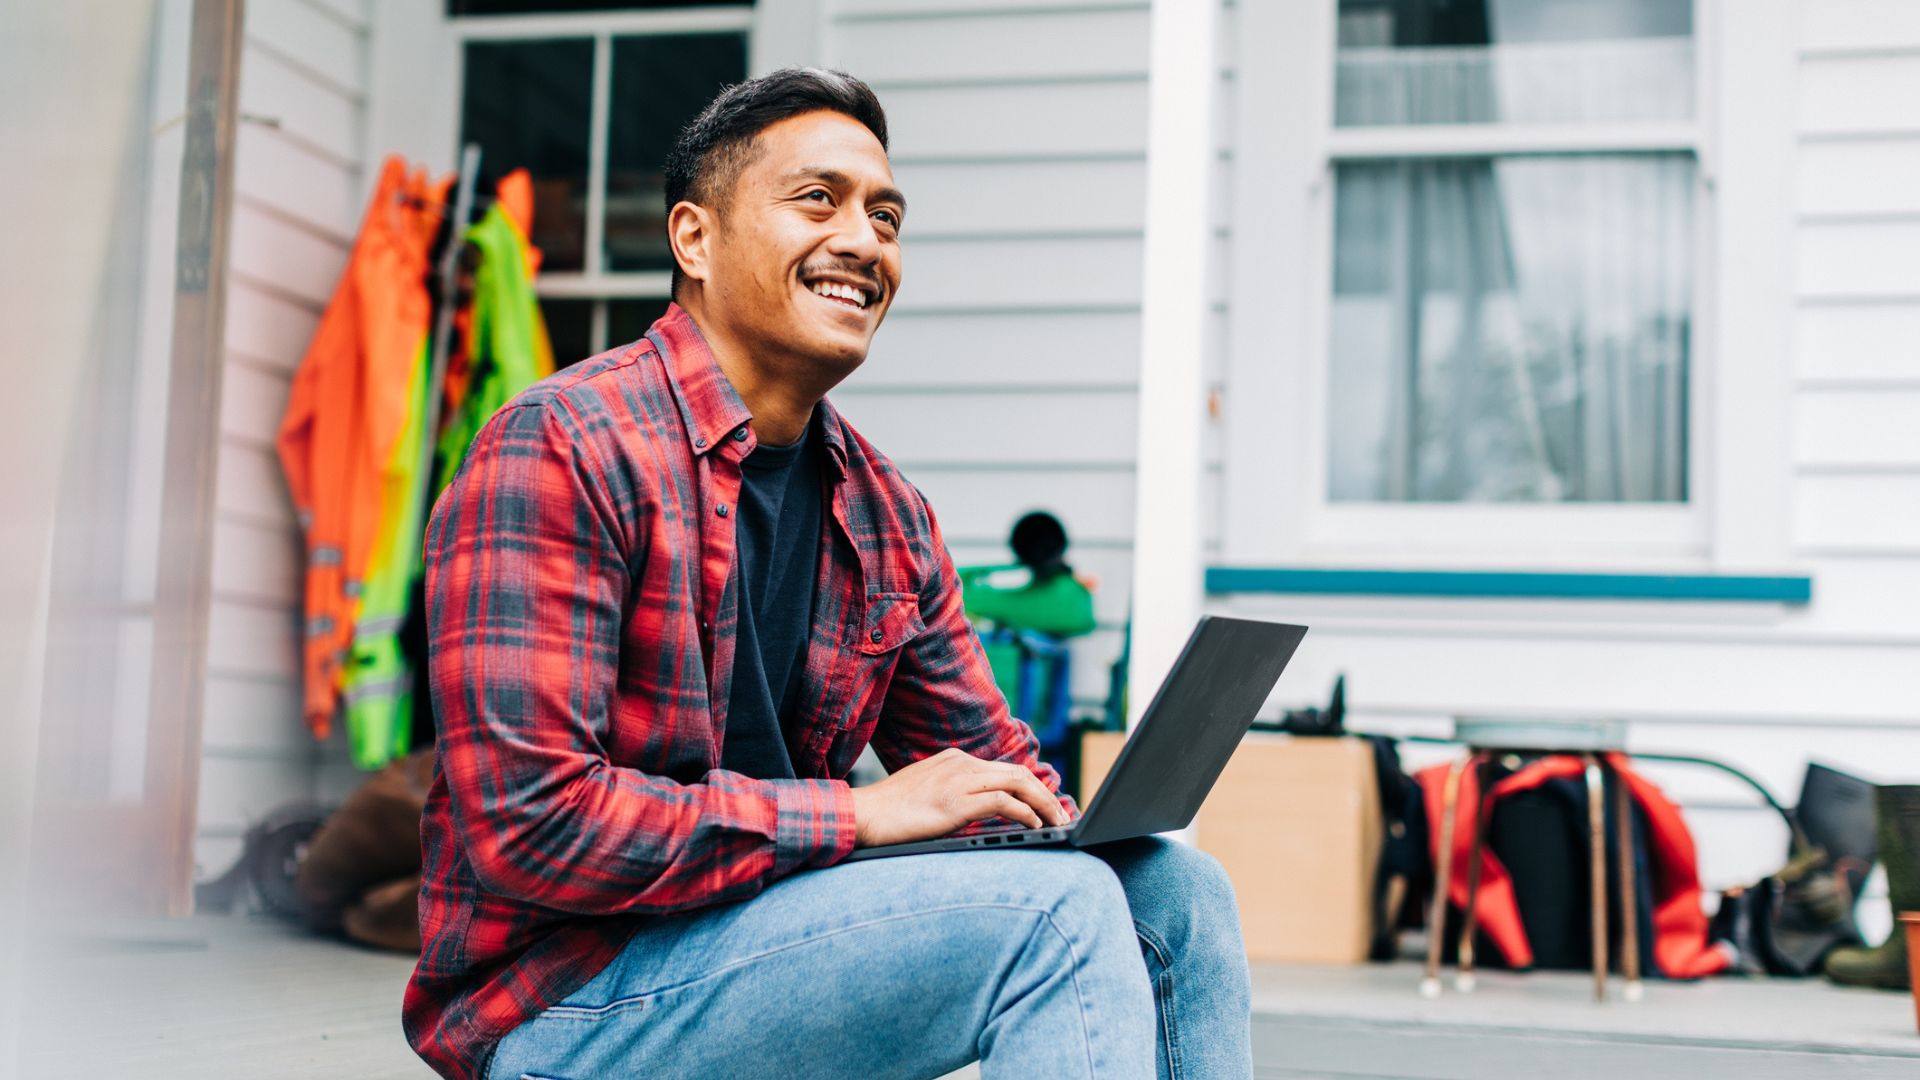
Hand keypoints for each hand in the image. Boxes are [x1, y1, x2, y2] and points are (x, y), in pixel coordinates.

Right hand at [848, 747, 1070, 847]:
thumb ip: (953, 795)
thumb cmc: (889, 812)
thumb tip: (978, 811)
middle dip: (1045, 793)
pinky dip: (1024, 812)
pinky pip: (1002, 802)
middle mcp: (960, 763)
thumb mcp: (927, 794)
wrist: (861, 815)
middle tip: (1062, 814)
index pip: (1004, 769)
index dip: (1032, 786)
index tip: (1048, 804)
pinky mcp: (955, 801)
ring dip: (1043, 803)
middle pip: (1018, 772)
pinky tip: (1034, 825)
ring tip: (1057, 821)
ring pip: (1016, 783)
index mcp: (954, 760)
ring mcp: (958, 780)